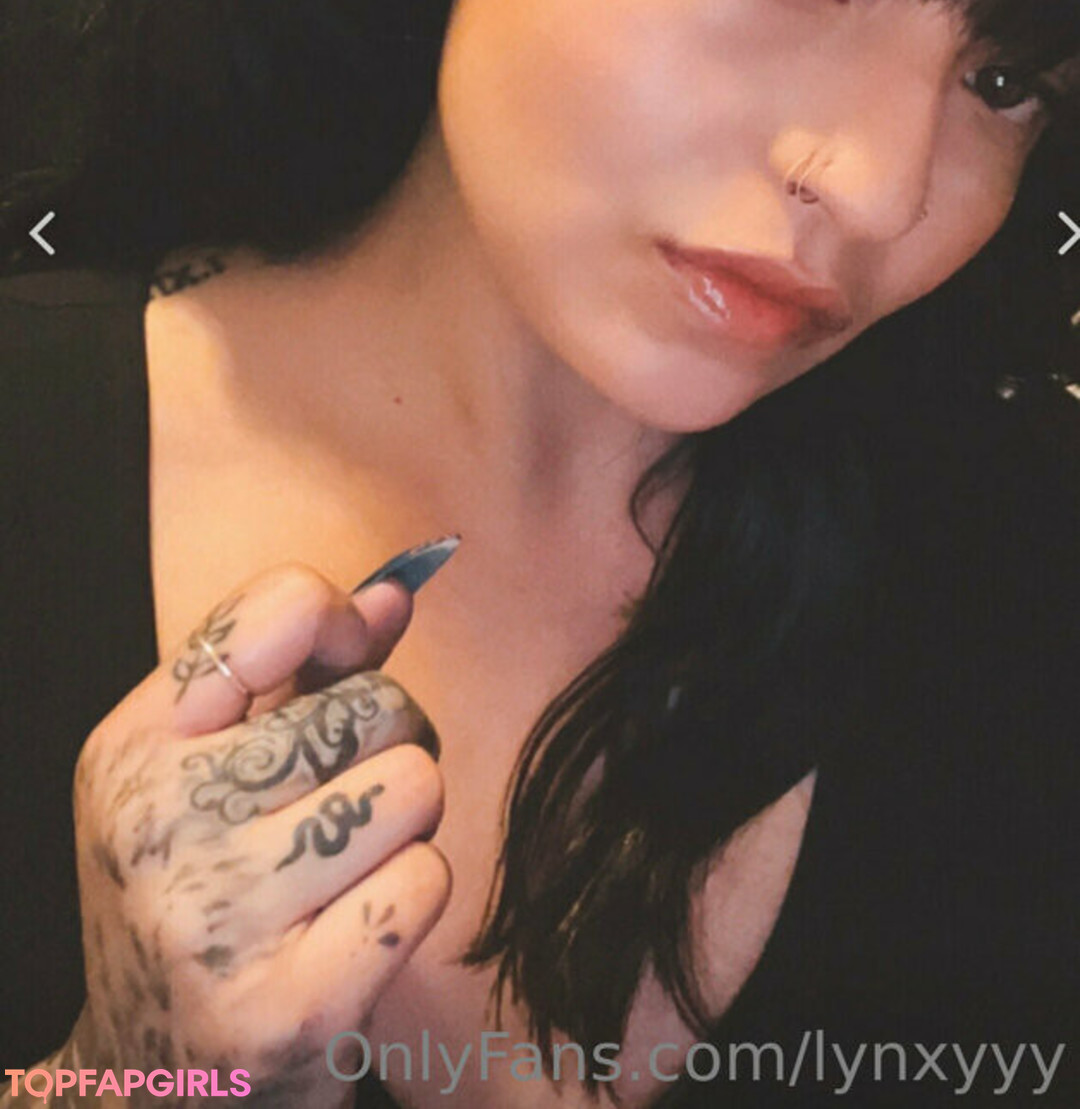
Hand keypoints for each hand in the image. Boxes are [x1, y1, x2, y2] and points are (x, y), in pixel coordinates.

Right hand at [70, 563, 449, 1106]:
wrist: (150, 1091)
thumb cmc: (201, 899)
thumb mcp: (205, 775)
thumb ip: (297, 672)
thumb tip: (397, 592)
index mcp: (134, 749)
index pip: (278, 608)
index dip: (341, 621)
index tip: (345, 661)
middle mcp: (161, 825)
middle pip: (372, 704)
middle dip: (388, 742)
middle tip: (342, 803)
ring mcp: (222, 918)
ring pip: (413, 786)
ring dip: (406, 824)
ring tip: (349, 865)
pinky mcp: (293, 1007)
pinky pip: (426, 880)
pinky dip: (412, 897)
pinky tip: (355, 930)